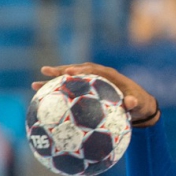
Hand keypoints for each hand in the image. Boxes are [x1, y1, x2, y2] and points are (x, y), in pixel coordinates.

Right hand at [32, 62, 159, 126]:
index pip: (92, 70)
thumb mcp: (138, 104)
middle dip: (60, 71)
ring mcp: (92, 83)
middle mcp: (99, 76)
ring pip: (71, 80)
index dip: (80, 70)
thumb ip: (134, 102)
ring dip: (54, 82)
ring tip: (35, 85)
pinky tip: (43, 101)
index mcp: (110, 76)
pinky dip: (59, 94)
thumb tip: (130, 102)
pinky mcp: (88, 91)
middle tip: (44, 72)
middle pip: (77, 70)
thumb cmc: (139, 104)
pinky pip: (72, 90)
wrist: (140, 105)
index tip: (67, 73)